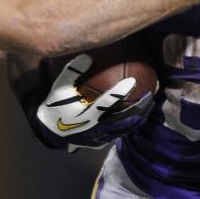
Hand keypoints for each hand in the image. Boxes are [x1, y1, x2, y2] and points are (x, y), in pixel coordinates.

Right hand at [35, 54, 153, 149]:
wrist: (48, 130)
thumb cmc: (55, 106)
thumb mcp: (60, 87)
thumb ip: (73, 72)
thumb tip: (88, 56)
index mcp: (86, 112)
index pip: (107, 101)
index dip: (120, 92)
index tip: (132, 81)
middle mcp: (96, 126)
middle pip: (123, 118)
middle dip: (138, 108)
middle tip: (150, 96)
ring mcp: (99, 136)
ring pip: (124, 128)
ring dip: (138, 117)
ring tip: (149, 106)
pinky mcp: (100, 142)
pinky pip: (119, 134)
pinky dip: (130, 126)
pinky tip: (137, 118)